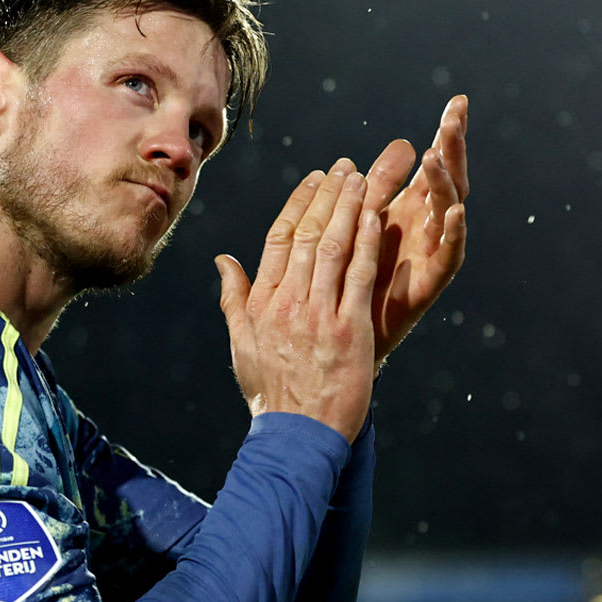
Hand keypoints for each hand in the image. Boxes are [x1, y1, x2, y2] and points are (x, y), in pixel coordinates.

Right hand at [214, 162, 382, 441]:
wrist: (297, 434)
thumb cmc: (270, 393)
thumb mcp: (242, 343)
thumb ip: (234, 297)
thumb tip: (223, 260)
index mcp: (262, 302)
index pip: (279, 239)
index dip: (298, 204)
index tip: (313, 179)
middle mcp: (287, 302)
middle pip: (308, 235)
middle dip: (328, 195)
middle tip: (344, 166)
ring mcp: (318, 315)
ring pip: (334, 248)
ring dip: (350, 209)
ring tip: (363, 179)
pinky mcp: (349, 330)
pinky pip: (359, 277)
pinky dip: (368, 244)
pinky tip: (377, 219)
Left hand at [361, 95, 469, 373]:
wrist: (345, 346)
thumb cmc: (345, 287)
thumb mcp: (349, 228)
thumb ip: (362, 194)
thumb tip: (372, 154)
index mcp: (408, 211)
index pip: (433, 164)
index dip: (446, 134)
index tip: (457, 101)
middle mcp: (426, 228)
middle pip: (446, 180)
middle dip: (452, 147)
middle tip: (455, 115)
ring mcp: (431, 254)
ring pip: (447, 211)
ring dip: (443, 181)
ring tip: (437, 154)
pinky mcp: (431, 283)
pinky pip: (448, 256)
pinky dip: (452, 233)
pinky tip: (453, 211)